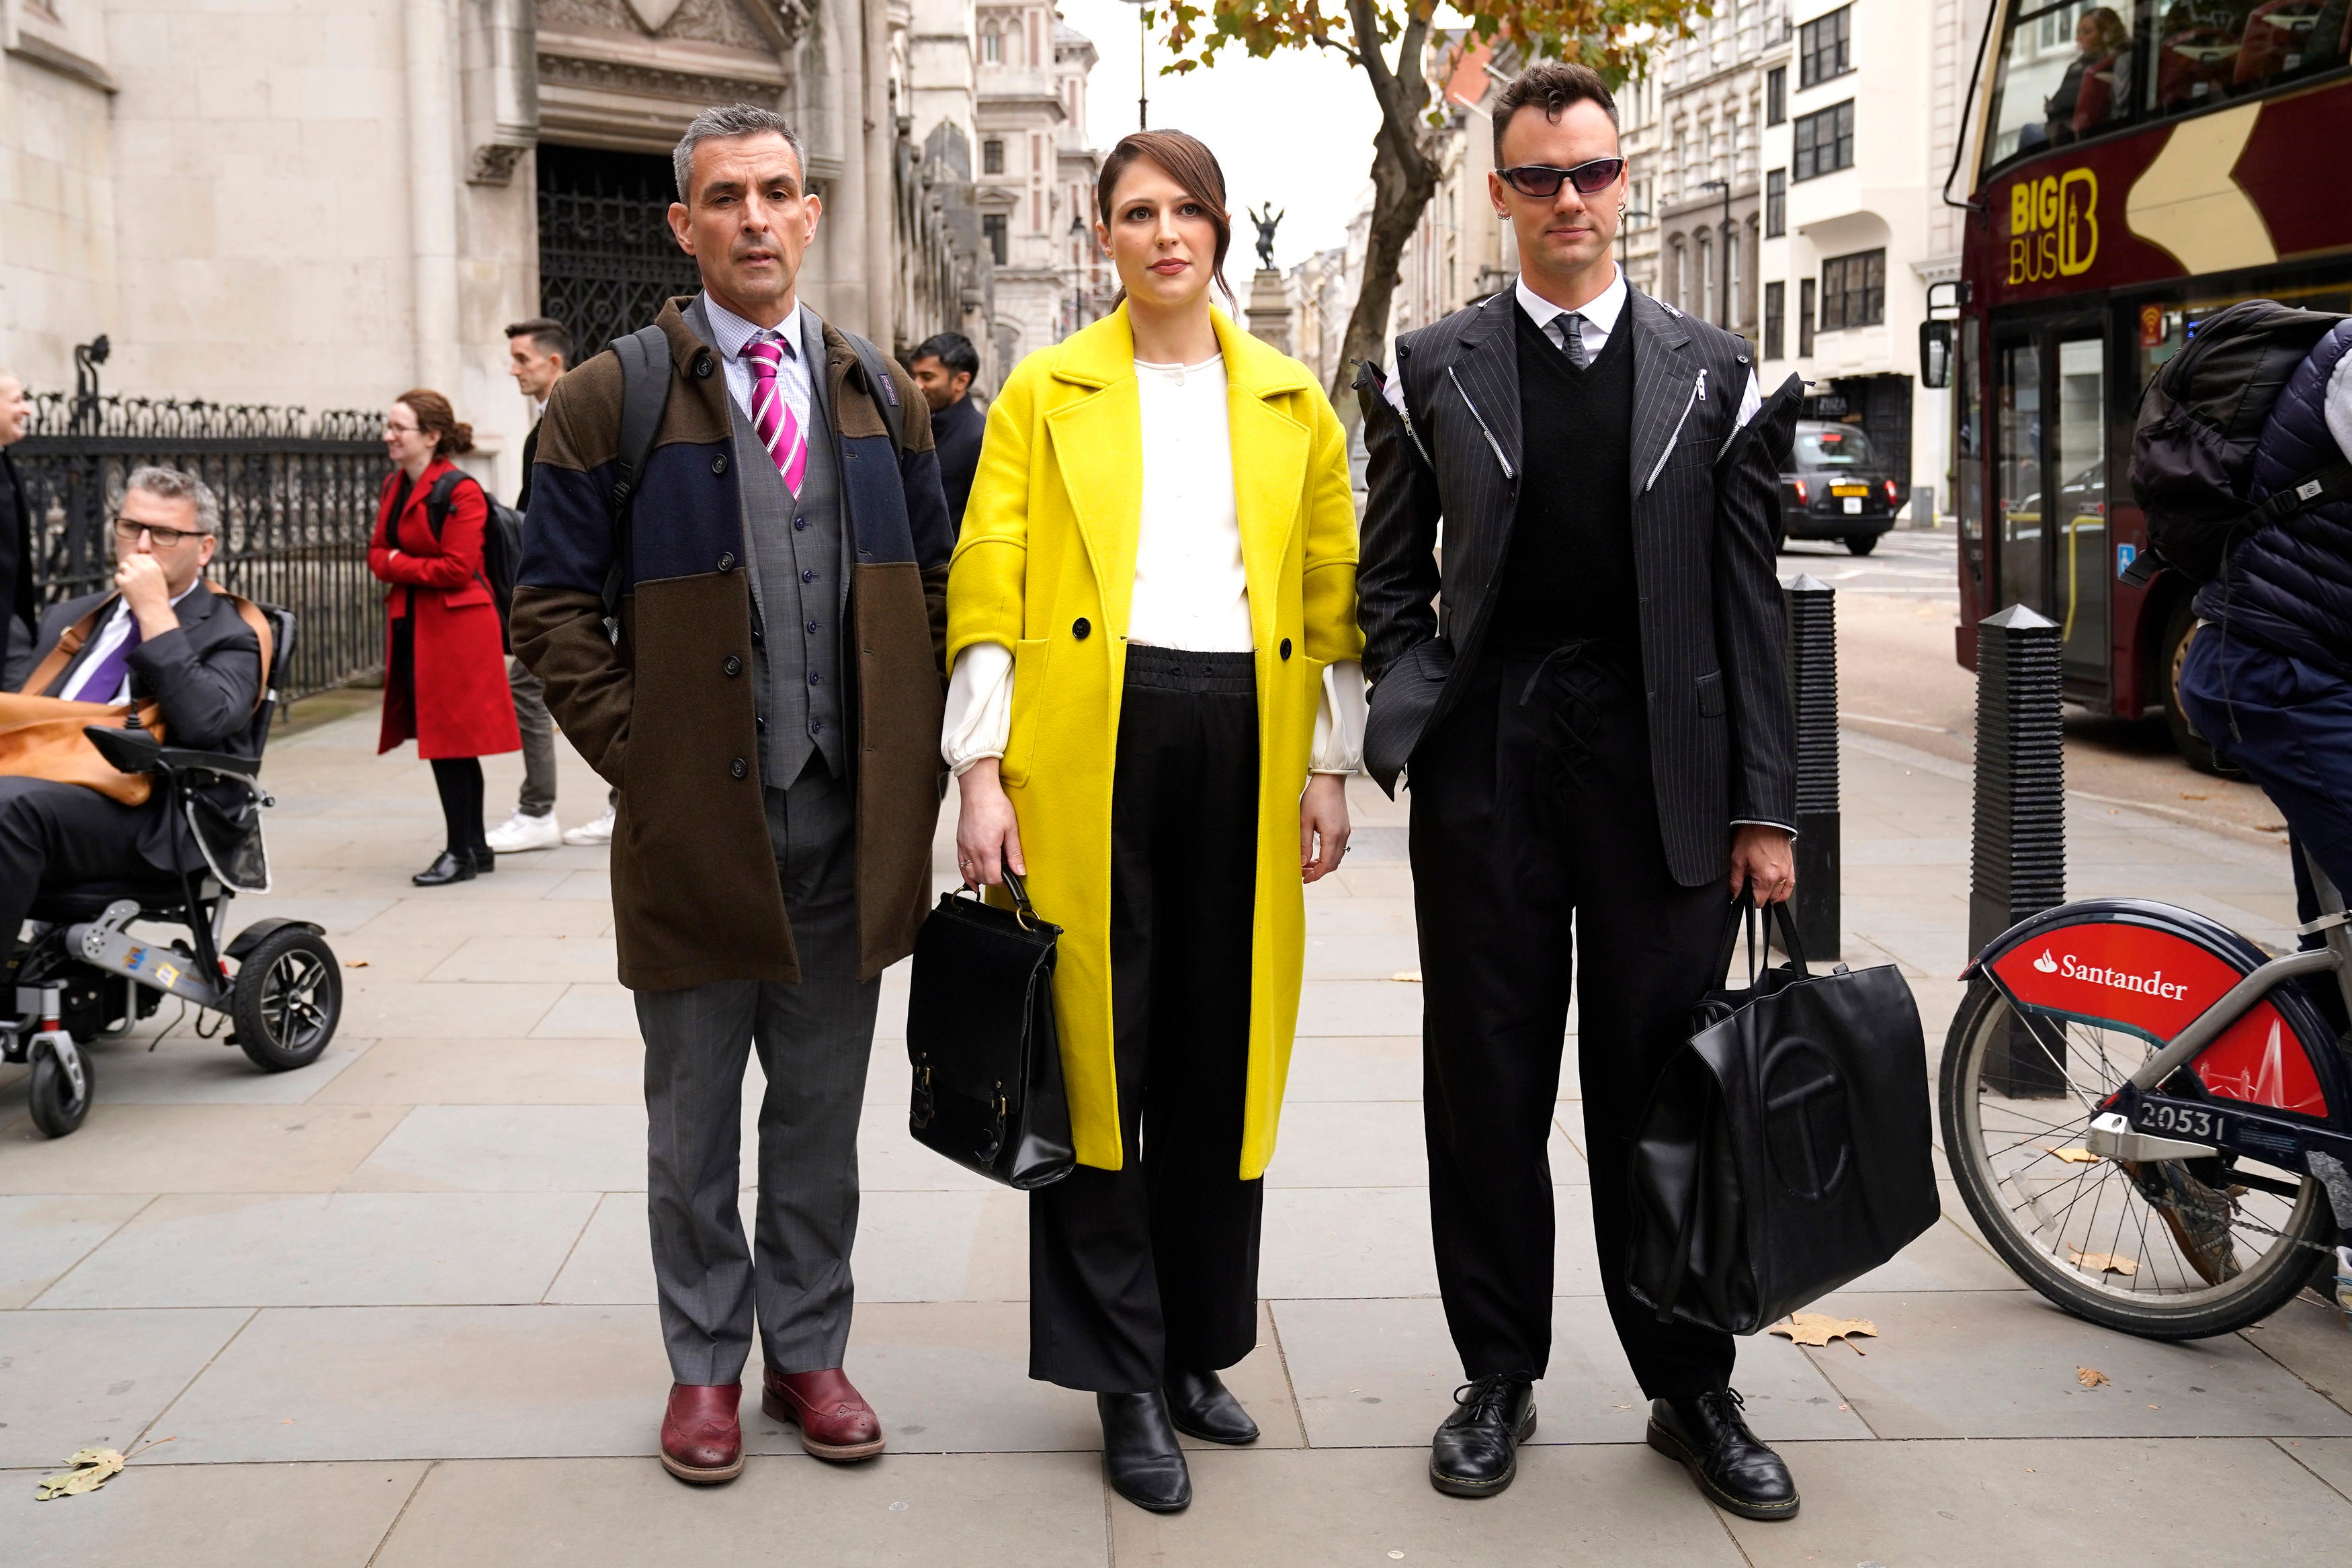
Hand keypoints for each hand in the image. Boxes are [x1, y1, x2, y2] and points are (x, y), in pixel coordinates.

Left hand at [115, 553, 176, 637]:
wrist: (154, 611)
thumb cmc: (157, 597)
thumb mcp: (159, 579)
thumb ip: (149, 568)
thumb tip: (137, 559)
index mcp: (154, 566)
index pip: (141, 556)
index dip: (137, 562)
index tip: (137, 569)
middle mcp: (143, 568)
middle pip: (130, 558)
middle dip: (129, 564)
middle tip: (130, 573)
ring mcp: (133, 575)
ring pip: (123, 566)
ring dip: (124, 573)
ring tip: (131, 583)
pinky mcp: (124, 582)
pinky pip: (118, 576)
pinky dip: (121, 581)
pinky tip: (128, 589)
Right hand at [954, 758, 1024, 886]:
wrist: (978, 790)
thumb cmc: (995, 805)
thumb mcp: (1011, 829)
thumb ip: (1015, 853)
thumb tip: (1020, 871)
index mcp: (987, 849)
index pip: (993, 878)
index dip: (1002, 882)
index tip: (1009, 878)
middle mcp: (973, 850)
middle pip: (981, 878)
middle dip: (993, 880)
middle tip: (1003, 873)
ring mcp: (964, 847)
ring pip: (969, 873)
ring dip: (980, 878)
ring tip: (991, 873)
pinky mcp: (959, 842)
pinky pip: (961, 864)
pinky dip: (967, 873)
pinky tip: (973, 877)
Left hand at [1300, 773, 1350, 883]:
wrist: (1331, 780)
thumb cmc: (1315, 797)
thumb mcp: (1304, 821)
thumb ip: (1304, 844)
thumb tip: (1302, 863)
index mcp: (1332, 835)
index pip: (1326, 864)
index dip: (1315, 875)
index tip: (1304, 879)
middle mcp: (1342, 835)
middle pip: (1333, 863)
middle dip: (1319, 872)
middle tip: (1303, 873)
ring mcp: (1345, 832)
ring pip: (1337, 856)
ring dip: (1324, 864)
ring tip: (1307, 865)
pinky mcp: (1344, 828)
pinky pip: (1339, 848)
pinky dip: (1328, 855)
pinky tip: (1316, 853)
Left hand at [1728, 823, 1795, 903]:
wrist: (1764, 820)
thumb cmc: (1752, 835)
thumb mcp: (1737, 859)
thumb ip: (1735, 881)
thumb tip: (1733, 895)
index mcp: (1767, 877)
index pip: (1760, 901)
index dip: (1751, 900)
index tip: (1746, 895)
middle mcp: (1780, 875)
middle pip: (1771, 897)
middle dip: (1761, 894)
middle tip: (1751, 884)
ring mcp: (1787, 870)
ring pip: (1782, 892)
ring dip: (1773, 893)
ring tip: (1763, 888)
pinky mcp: (1790, 864)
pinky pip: (1791, 883)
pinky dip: (1785, 888)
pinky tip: (1778, 888)